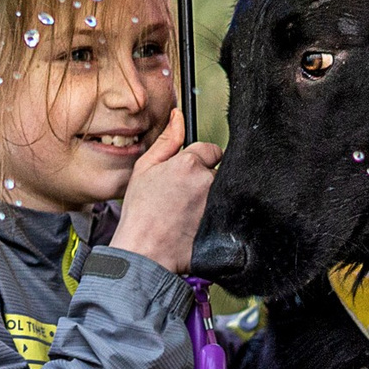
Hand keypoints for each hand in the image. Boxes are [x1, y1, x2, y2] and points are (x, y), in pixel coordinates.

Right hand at [108, 110, 221, 274]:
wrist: (144, 252)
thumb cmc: (140, 213)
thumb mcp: (144, 169)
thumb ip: (166, 141)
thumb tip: (178, 116)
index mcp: (189, 163)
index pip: (210, 150)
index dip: (198, 161)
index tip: (187, 174)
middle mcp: (207, 181)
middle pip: (218, 171)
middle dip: (205, 179)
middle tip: (183, 197)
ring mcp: (217, 203)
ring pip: (223, 192)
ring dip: (211, 198)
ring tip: (188, 213)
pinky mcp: (224, 223)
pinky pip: (227, 211)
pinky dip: (217, 215)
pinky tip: (197, 224)